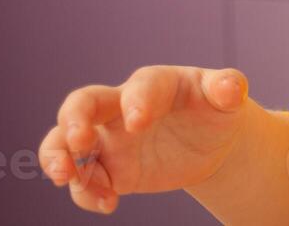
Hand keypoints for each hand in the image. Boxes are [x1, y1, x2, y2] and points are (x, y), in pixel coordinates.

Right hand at [38, 65, 251, 215]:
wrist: (209, 141)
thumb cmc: (215, 109)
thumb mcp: (227, 96)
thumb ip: (228, 87)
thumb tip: (231, 88)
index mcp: (154, 84)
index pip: (140, 87)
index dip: (136, 102)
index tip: (140, 123)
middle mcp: (121, 107)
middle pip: (82, 103)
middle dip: (73, 120)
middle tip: (78, 142)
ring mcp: (110, 139)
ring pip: (64, 141)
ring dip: (57, 157)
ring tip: (67, 178)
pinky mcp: (109, 169)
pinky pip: (84, 181)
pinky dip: (86, 194)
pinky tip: (109, 204)